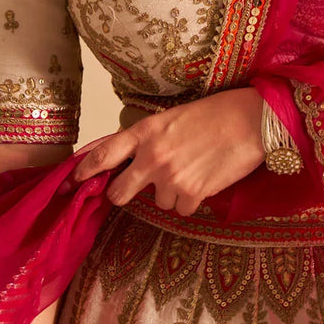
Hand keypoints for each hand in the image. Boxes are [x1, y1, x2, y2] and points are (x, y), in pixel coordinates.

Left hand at [71, 87, 264, 216]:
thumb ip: (147, 138)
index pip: (104, 155)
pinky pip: (182, 209)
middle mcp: (152, 157)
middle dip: (125, 194)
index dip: (85, 171)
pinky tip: (205, 180)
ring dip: (171, 193)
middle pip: (120, 193)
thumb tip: (130, 158)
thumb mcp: (171, 117)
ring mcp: (171, 178)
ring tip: (192, 170)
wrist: (250, 122)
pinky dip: (192, 200)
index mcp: (145, 132)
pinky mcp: (192, 193)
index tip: (72, 181)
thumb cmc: (215, 114)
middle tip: (138, 187)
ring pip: (158, 202)